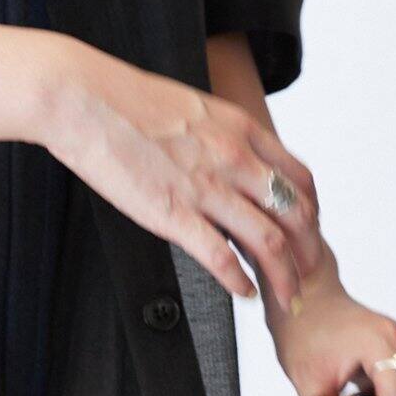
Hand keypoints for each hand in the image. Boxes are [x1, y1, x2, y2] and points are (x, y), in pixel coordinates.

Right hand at [42, 42, 325, 310]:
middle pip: (296, 214)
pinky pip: (222, 258)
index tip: (306, 232)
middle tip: (308, 273)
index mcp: (239, 129)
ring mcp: (206, 187)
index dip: (311, 212)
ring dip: (284, 276)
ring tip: (285, 296)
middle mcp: (234, 158)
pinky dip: (240, 283)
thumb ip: (217, 134)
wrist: (84, 99)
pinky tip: (243, 293)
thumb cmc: (124, 99)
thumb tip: (224, 154)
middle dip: (309, 251)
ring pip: (270, 242)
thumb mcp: (191, 106)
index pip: (299, 178)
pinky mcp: (175, 213)